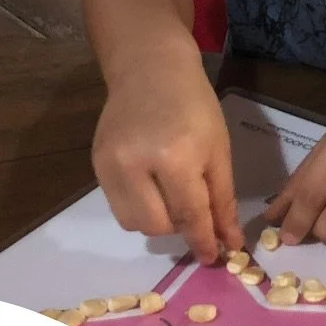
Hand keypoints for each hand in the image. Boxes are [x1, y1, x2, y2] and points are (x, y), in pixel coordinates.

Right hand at [92, 67, 242, 264]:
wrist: (150, 68)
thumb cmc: (194, 104)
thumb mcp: (218, 148)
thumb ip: (222, 199)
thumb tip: (229, 242)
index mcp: (175, 156)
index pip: (190, 215)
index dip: (203, 241)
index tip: (214, 257)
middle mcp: (137, 164)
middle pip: (158, 226)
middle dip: (179, 228)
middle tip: (193, 212)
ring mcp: (111, 165)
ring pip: (134, 223)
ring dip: (157, 219)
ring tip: (170, 194)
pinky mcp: (96, 164)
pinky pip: (118, 206)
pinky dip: (139, 206)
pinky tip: (151, 183)